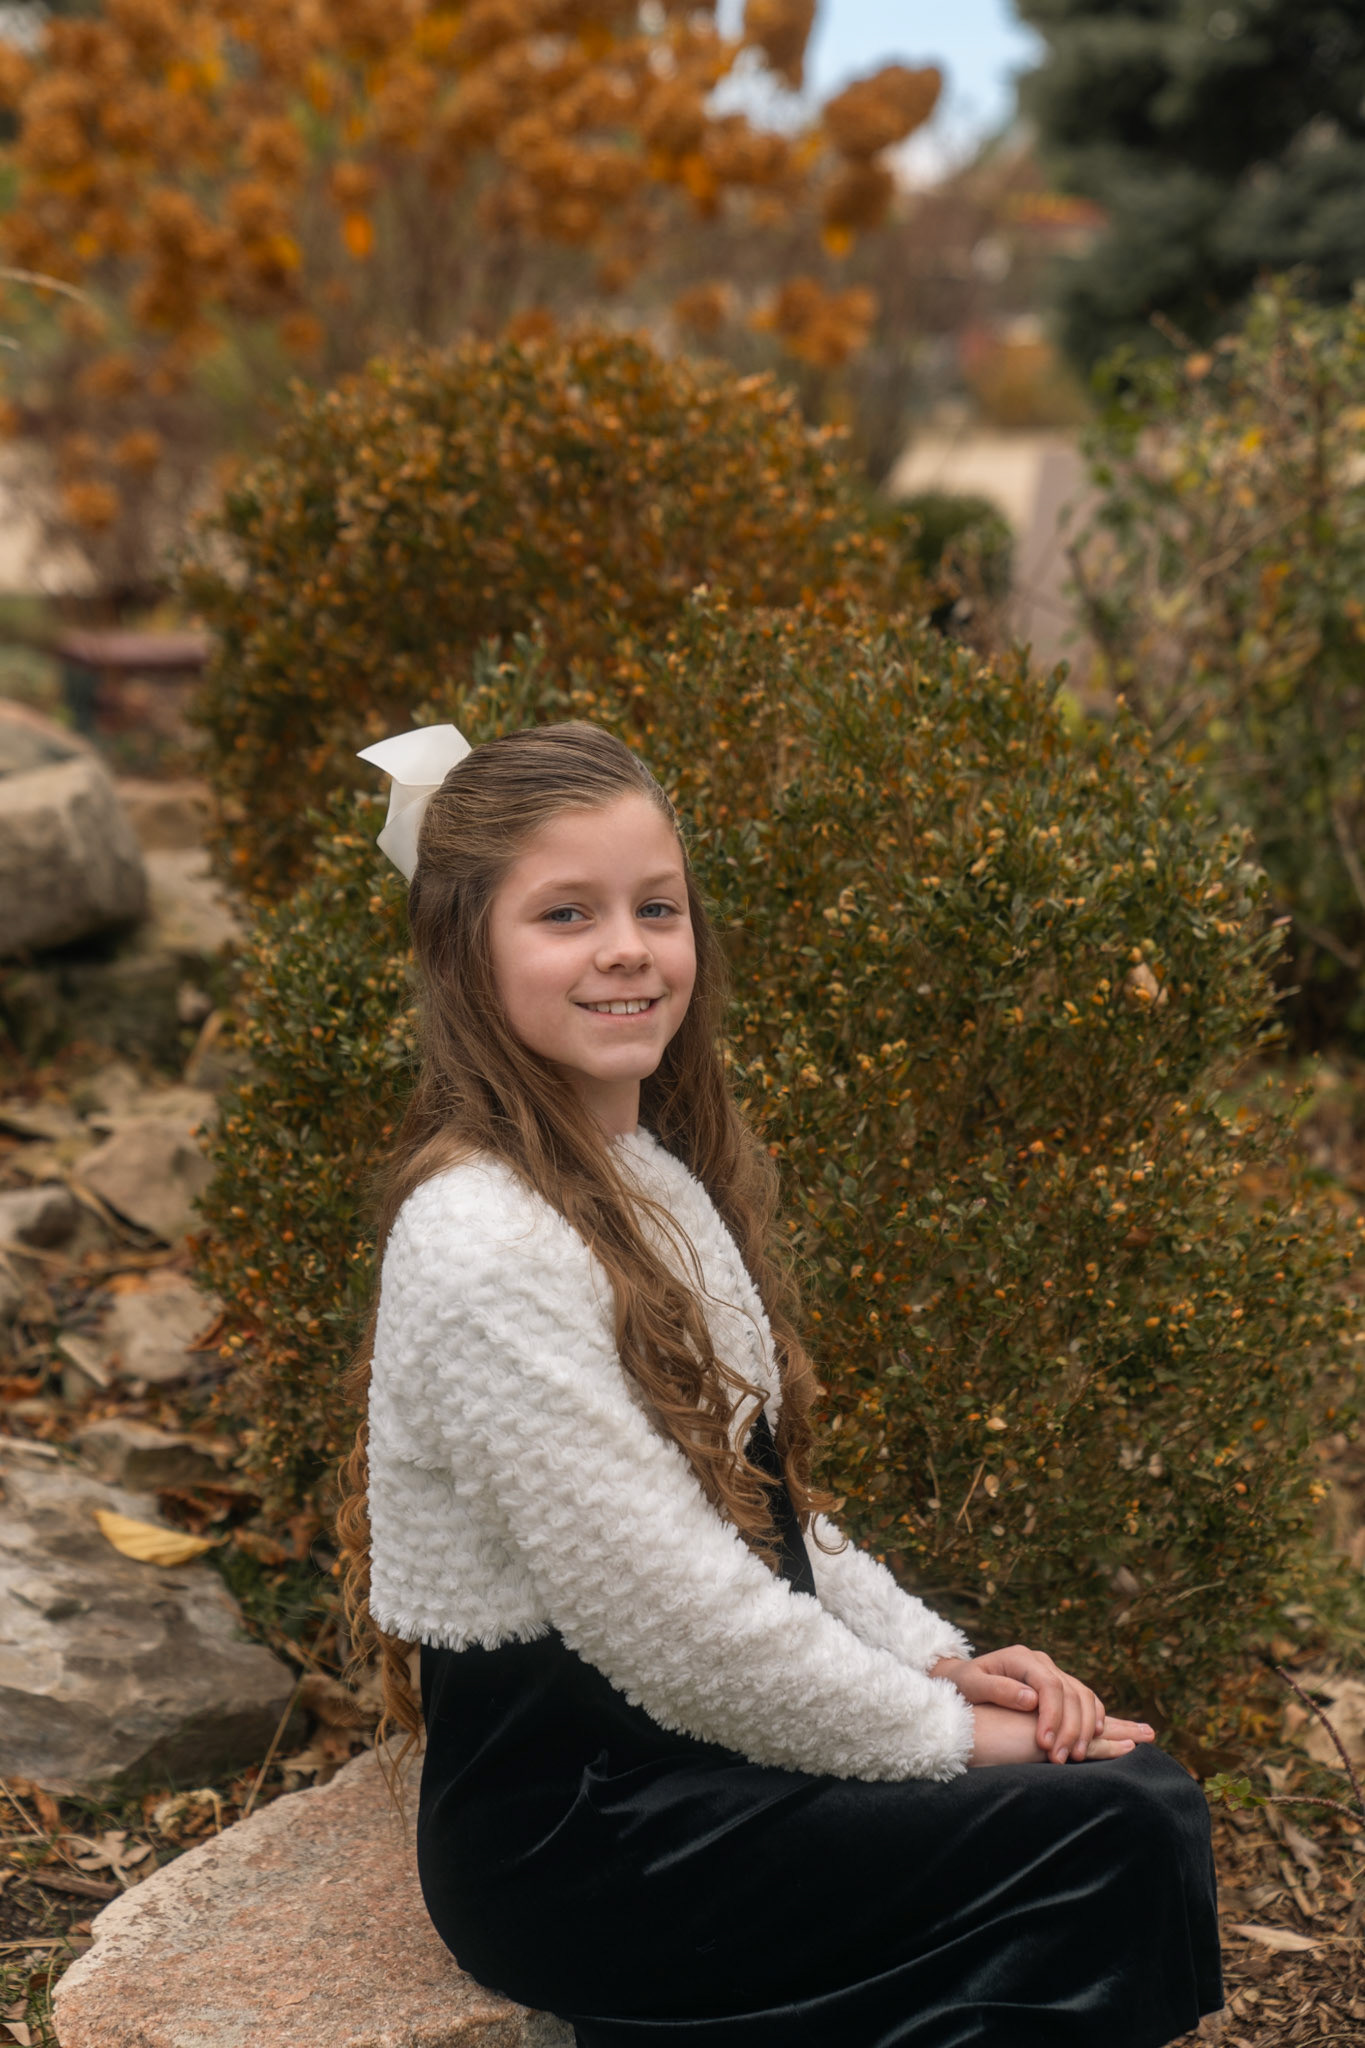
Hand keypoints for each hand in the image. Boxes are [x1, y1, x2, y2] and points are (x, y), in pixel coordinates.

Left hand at [930, 1644, 1154, 1763]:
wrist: (963, 1678)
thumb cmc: (964, 1684)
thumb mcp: (972, 1685)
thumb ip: (999, 1689)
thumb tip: (1031, 1699)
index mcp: (1021, 1657)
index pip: (1049, 1685)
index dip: (1052, 1715)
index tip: (1045, 1744)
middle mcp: (1041, 1662)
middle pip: (1071, 1692)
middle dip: (1071, 1728)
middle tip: (1062, 1759)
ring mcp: (1053, 1672)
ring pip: (1084, 1696)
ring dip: (1086, 1727)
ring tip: (1076, 1755)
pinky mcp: (1059, 1686)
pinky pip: (1086, 1700)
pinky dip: (1094, 1718)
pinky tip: (1092, 1739)